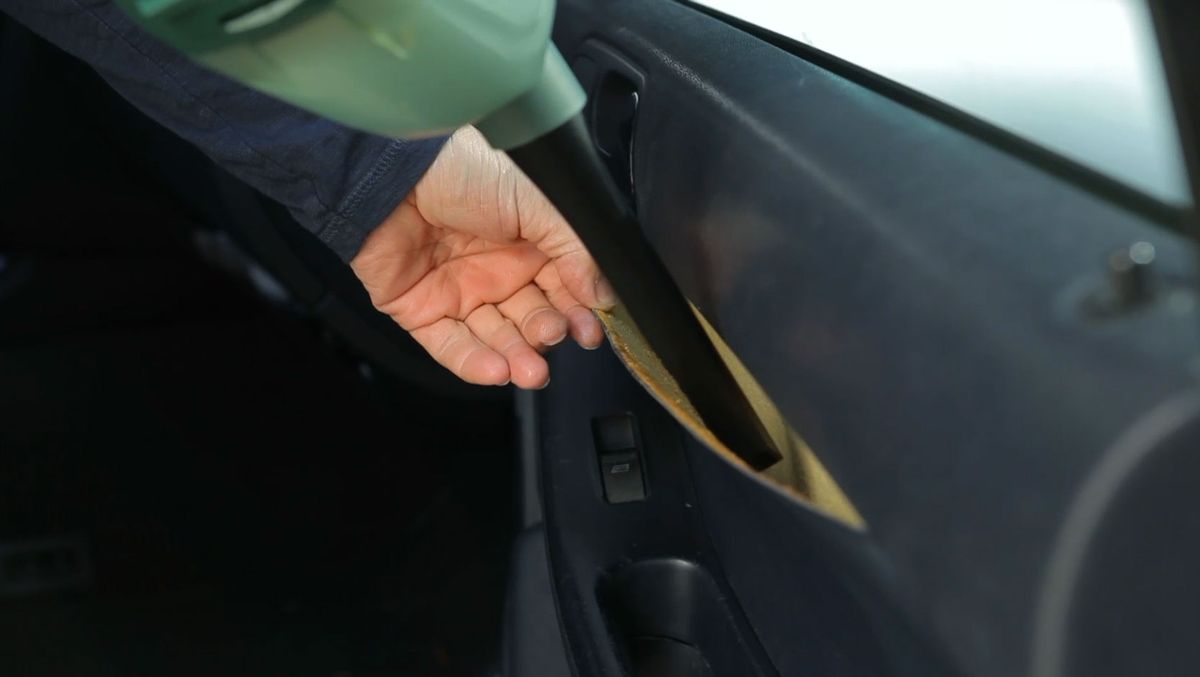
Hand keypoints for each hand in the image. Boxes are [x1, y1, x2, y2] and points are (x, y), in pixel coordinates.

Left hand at [350, 126, 614, 388]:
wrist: (393, 170)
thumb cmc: (464, 168)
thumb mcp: (538, 201)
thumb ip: (576, 250)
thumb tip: (603, 294)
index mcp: (529, 239)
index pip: (564, 288)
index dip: (579, 311)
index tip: (592, 330)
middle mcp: (497, 266)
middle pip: (533, 317)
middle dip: (547, 334)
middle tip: (555, 337)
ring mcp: (460, 289)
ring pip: (496, 337)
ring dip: (517, 357)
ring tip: (531, 371)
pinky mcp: (422, 309)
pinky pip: (451, 346)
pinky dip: (474, 363)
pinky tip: (497, 370)